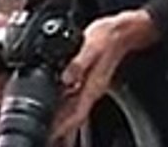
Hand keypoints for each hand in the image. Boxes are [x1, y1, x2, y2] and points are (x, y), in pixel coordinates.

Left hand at [50, 10, 158, 143]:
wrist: (124, 31)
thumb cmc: (109, 37)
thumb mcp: (91, 46)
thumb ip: (79, 63)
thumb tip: (66, 78)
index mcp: (92, 86)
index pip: (76, 115)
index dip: (62, 128)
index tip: (49, 136)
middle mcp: (91, 90)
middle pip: (74, 117)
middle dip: (60, 129)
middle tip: (44, 135)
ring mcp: (90, 86)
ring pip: (74, 110)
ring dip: (61, 119)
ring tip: (46, 127)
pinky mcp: (88, 79)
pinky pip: (74, 99)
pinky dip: (64, 105)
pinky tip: (56, 103)